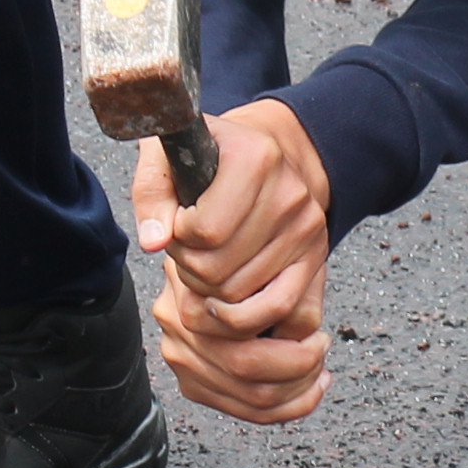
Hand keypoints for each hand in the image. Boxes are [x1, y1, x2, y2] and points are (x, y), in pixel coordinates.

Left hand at [135, 98, 332, 422]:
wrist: (273, 151)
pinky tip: (223, 300)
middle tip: (187, 248)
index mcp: (254, 157)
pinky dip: (242, 315)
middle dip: (189, 267)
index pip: (204, 230)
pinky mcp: (315, 256)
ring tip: (205, 262)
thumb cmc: (213, 154)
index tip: (178, 223)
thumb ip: (152, 193)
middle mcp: (289, 192)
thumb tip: (153, 241)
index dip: (178, 237)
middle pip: (218, 268)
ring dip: (209, 290)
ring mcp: (306, 227)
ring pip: (239, 293)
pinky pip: (277, 306)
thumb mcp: (169, 156)